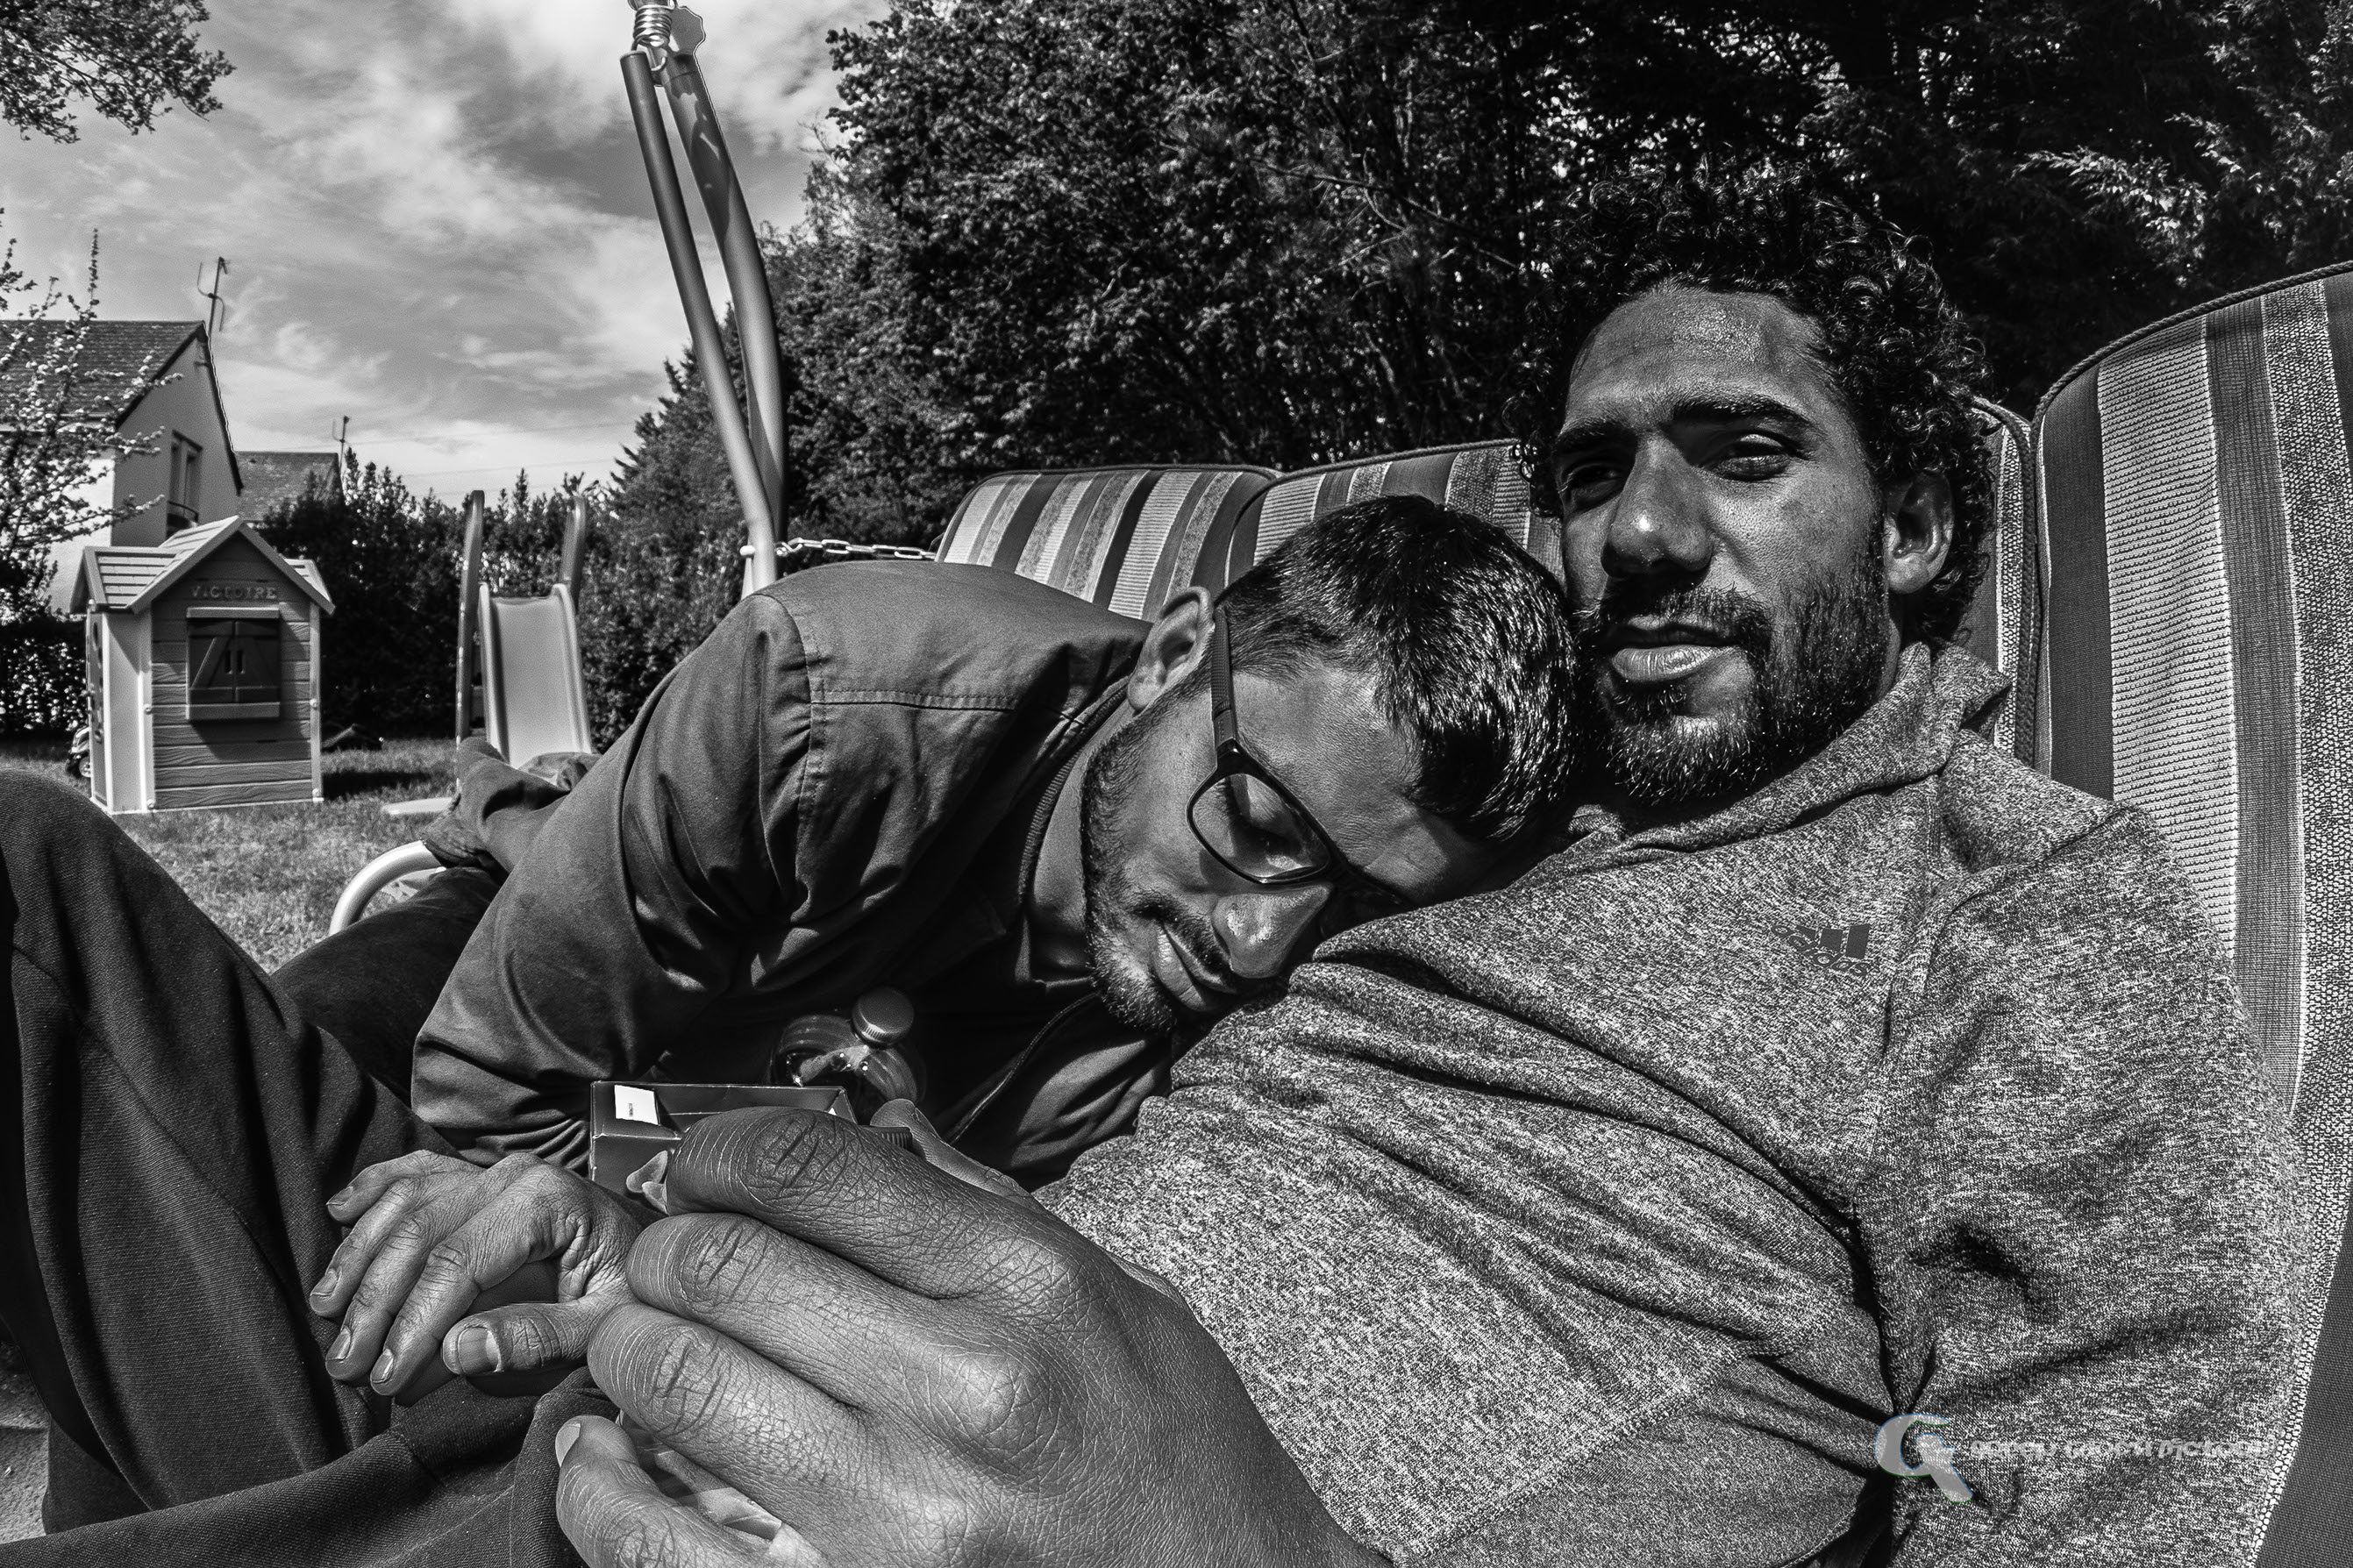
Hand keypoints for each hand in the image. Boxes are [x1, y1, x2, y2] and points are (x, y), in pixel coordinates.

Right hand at [310, 1149, 649, 1402]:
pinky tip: (339, 1213)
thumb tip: (457, 1350)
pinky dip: (374, 1190)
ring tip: (326, 1312)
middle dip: (374, 1302)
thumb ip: (539, 1337)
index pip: (459, 1263)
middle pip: (420, 1232)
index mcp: (549, 1200)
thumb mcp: (607, 1325)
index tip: (384, 1378)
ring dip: (358, 1256)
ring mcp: (495, 1169)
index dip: (413, 1324)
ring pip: (406, 1202)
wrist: (658, 1256)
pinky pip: (416, 1173)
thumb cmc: (634, 1292)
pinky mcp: (482, 1176)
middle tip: (344, 1366)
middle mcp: (515, 1173)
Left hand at [552, 1104, 1382, 1567]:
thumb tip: (871, 1132)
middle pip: (725, 1267)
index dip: (719, 1148)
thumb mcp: (1122, 1298)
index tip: (695, 1163)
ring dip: (627, 1351)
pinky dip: (600, 1491)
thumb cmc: (1175, 1456)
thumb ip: (990, 1211)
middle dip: (663, 1246)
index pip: (812, 1168)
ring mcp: (898, 1514)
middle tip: (660, 1254)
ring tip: (637, 1345)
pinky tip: (599, 1460)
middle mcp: (960, 1388)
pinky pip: (659, 1540)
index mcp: (1027, 1285)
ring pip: (677, 1384)